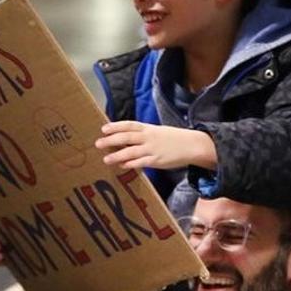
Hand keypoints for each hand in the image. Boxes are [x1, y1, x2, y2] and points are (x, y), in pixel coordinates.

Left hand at [96, 121, 216, 170]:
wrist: (192, 145)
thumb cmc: (173, 139)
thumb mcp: (158, 132)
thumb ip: (142, 135)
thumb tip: (126, 139)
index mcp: (148, 128)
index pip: (129, 125)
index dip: (116, 126)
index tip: (103, 128)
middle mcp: (148, 137)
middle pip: (126, 137)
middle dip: (111, 140)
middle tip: (98, 143)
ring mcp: (152, 149)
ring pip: (131, 151)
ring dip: (117, 155)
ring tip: (106, 159)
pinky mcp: (157, 161)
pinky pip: (141, 162)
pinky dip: (130, 164)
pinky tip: (122, 166)